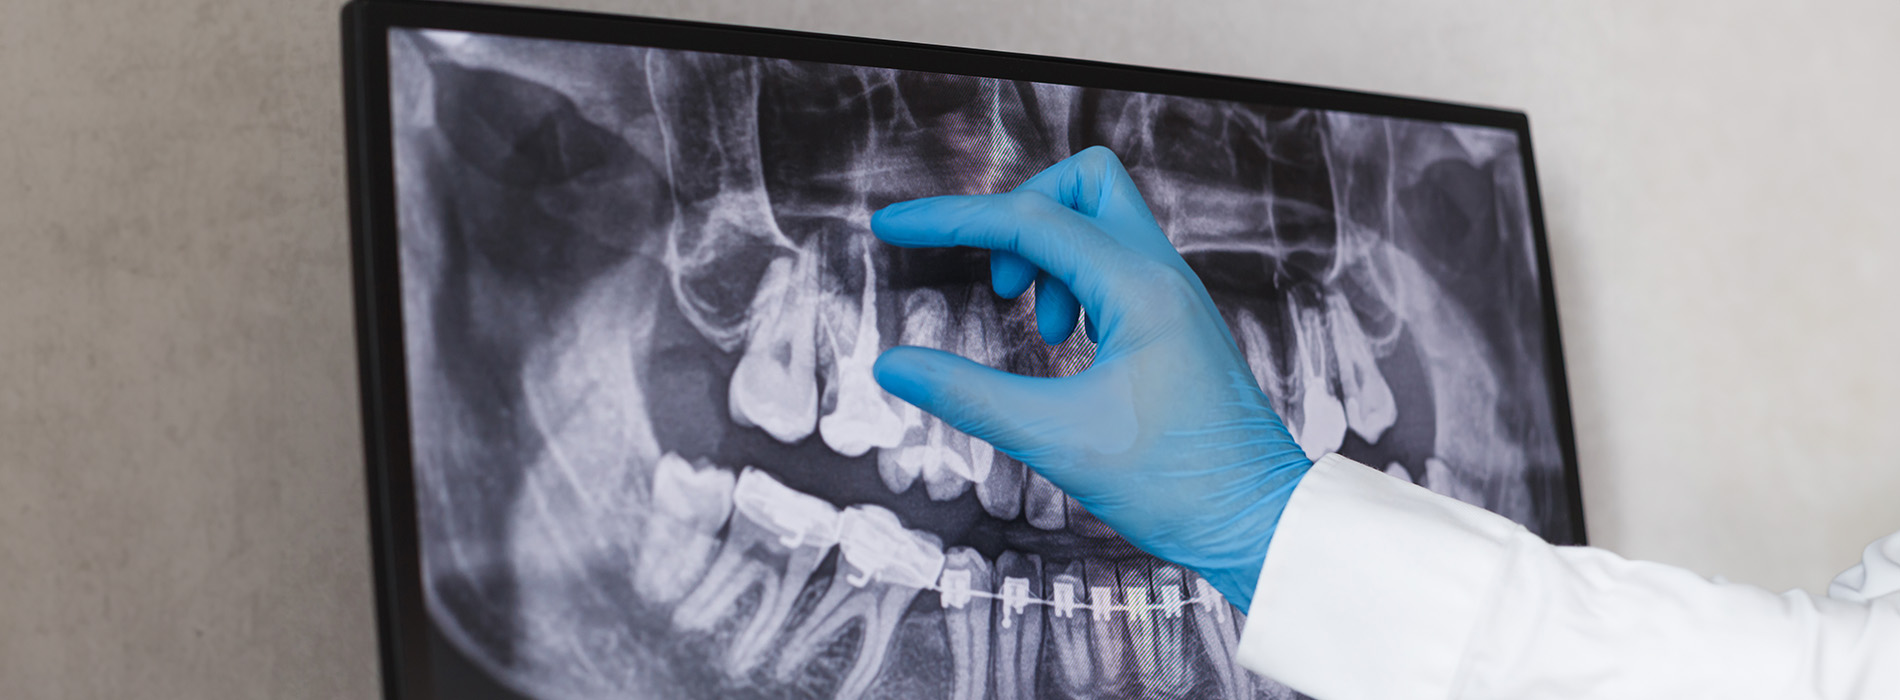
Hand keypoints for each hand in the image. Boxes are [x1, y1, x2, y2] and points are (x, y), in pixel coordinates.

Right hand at [870, 146, 1312, 609]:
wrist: (1262, 524)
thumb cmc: (1180, 485)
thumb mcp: (1056, 440)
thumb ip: (968, 395)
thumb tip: (893, 366)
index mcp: (1139, 288)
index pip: (1027, 220)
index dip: (949, 219)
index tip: (891, 227)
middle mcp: (1163, 276)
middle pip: (1083, 183)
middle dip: (1021, 215)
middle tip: (999, 285)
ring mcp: (1175, 297)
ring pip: (1102, 222)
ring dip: (1050, 256)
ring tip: (1042, 330)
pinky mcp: (1176, 325)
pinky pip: (1117, 266)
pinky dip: (1075, 284)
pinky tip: (1067, 342)